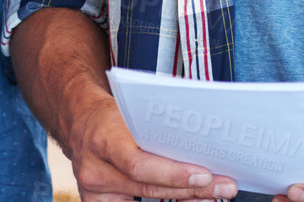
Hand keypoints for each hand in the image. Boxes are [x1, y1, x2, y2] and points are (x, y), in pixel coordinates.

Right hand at [64, 91, 239, 201]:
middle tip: (225, 186)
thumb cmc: (111, 112)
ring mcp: (95, 190)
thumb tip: (202, 141)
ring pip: (147, 200)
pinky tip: (190, 200)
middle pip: (149, 187)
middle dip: (191, 189)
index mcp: (103, 139)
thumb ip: (157, 127)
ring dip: (186, 199)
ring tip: (215, 195)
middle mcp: (95, 170)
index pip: (139, 165)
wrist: (78, 119)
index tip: (205, 174)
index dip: (173, 174)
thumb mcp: (130, 111)